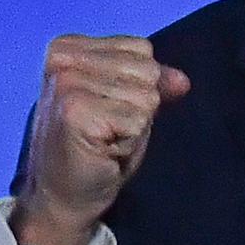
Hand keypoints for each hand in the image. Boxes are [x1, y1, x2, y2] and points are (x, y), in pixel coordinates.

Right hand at [11, 34, 190, 244]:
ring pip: (147, 95)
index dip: (136, 86)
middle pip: (146, 69)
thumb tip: (182, 81)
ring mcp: (67, 84)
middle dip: (138, 106)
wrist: (63, 197)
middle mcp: (63, 60)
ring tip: (105, 140)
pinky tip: (103, 151)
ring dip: (134, 126)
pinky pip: (139, 120)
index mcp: (68, 48)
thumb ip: (150, 84)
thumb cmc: (93, 150)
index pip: (140, 48)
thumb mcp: (124, 105)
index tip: (105, 110)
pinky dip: (130, 142)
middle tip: (107, 129)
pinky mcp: (75, 111)